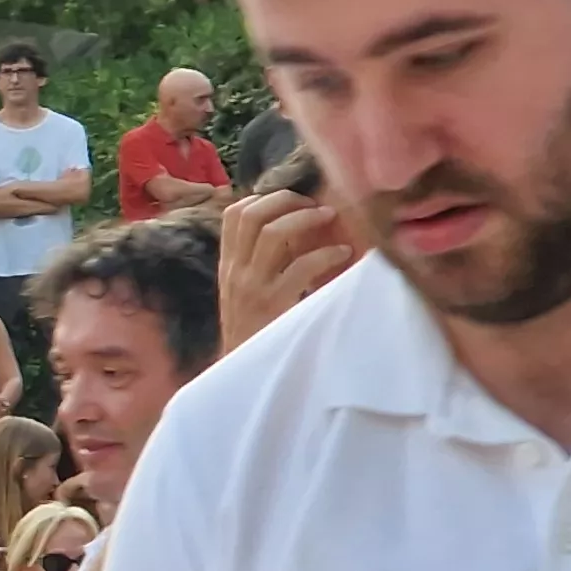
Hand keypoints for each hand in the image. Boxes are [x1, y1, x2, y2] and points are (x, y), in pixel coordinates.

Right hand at [218, 187, 356, 353]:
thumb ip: (256, 264)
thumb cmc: (252, 332)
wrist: (242, 372)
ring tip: (330, 218)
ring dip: (307, 218)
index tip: (292, 203)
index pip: (234, 214)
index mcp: (228, 265)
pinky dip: (326, 254)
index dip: (265, 198)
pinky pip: (300, 267)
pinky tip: (342, 254)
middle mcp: (236, 271)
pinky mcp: (273, 303)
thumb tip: (291, 232)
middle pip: (252, 215)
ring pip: (273, 233)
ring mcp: (253, 286)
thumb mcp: (243, 292)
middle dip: (287, 200)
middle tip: (315, 205)